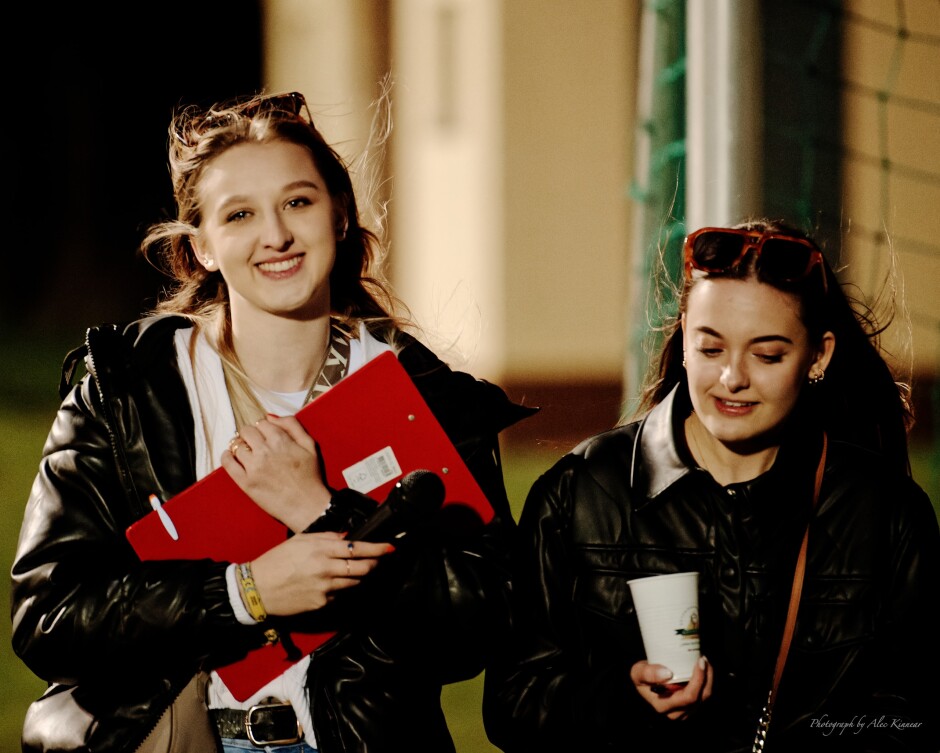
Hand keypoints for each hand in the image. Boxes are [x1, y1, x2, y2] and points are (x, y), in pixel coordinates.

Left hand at [221, 414, 330, 531]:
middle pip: (246, 432)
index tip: (265, 435)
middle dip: (250, 435)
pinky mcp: (246, 483)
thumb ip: (292, 425)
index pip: (261, 423)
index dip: (263, 428)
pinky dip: (226, 457)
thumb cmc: (311, 476)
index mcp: (280, 440)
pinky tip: (230, 457)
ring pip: (236, 446)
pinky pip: (228, 464)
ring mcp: (253, 467)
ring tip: (246, 452)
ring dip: (240, 446)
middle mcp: (264, 451)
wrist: (307, 506)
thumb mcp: (309, 445)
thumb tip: (269, 416)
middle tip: (255, 443)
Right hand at [250, 532, 393, 614]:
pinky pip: (338, 596)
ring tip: (351, 571)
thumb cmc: (277, 561)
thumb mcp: (300, 540)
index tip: (390, 548)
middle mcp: (326, 569)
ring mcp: (325, 588)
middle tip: (379, 560)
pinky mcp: (321, 604)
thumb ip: (326, 537)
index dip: (377, 549)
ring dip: (358, 577)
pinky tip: (327, 585)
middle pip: (363, 568)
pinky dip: (339, 590)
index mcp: (321, 550)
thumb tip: (347, 537)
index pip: (358, 548)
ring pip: (354, 583)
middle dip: (374, 564)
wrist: (257, 589)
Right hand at [630, 656, 712, 719]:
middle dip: (706, 676)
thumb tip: (667, 674)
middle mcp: (677, 713)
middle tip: (703, 658)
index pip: (688, 697)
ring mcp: (686, 711)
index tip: (699, 661)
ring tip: (704, 661)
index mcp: (664, 707)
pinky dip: (707, 680)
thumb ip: (648, 673)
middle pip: (701, 697)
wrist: (646, 682)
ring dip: (708, 677)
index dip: (698, 680)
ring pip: (706, 696)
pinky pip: (705, 695)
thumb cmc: (642, 677)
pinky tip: (703, 668)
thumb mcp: (637, 672)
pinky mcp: (692, 707)